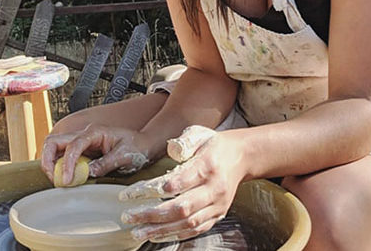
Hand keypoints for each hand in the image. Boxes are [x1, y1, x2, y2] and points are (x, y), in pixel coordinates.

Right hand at [40, 124, 151, 184]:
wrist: (144, 145)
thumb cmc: (136, 147)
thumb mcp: (123, 156)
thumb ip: (104, 164)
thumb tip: (86, 173)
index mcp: (95, 132)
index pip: (73, 145)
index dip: (67, 163)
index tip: (66, 180)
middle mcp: (85, 135)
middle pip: (55, 142)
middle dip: (48, 160)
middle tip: (53, 179)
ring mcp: (82, 143)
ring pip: (56, 149)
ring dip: (52, 164)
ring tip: (59, 181)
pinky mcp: (83, 152)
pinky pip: (64, 158)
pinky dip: (59, 168)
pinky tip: (67, 179)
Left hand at [119, 126, 246, 242]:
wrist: (242, 156)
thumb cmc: (214, 144)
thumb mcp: (199, 133)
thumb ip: (184, 141)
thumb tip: (171, 151)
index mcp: (207, 166)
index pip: (175, 183)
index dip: (149, 190)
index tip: (128, 194)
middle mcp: (213, 188)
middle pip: (180, 208)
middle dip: (151, 215)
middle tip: (128, 216)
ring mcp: (217, 204)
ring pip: (187, 223)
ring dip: (160, 230)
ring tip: (138, 232)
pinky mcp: (218, 214)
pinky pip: (196, 230)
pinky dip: (176, 235)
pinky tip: (158, 235)